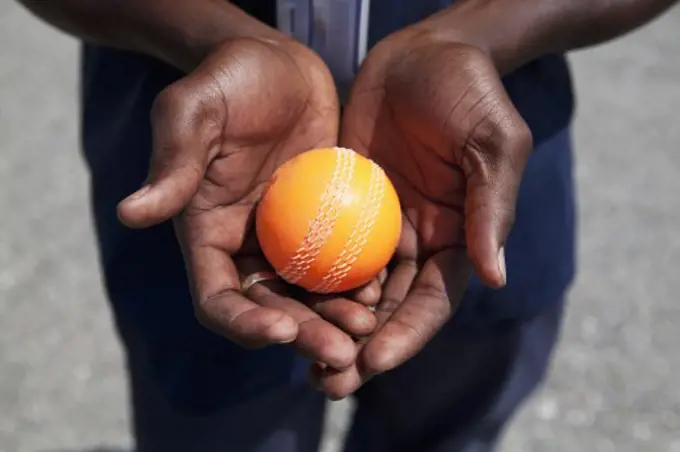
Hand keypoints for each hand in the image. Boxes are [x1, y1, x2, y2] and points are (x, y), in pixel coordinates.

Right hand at [116, 37, 377, 369]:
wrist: (277, 63)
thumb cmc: (227, 79)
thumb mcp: (193, 110)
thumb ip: (173, 162)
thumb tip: (130, 214)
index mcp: (207, 236)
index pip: (217, 299)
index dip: (244, 324)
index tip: (282, 331)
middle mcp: (247, 248)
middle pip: (271, 311)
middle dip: (304, 337)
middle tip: (343, 351)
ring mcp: (290, 239)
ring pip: (312, 296)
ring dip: (338, 320)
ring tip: (370, 327)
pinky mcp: (327, 224)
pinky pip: (344, 263)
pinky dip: (361, 281)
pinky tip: (386, 289)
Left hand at [312, 30, 532, 397]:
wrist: (422, 50)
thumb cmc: (469, 91)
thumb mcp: (492, 142)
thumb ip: (492, 207)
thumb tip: (495, 277)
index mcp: (456, 239)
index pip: (431, 301)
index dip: (405, 336)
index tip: (373, 363)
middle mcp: (414, 242)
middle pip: (386, 309)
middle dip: (359, 348)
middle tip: (327, 381)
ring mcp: (374, 224)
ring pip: (347, 287)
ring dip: (325, 324)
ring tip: (295, 357)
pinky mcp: (339, 202)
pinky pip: (318, 244)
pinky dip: (302, 275)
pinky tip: (276, 299)